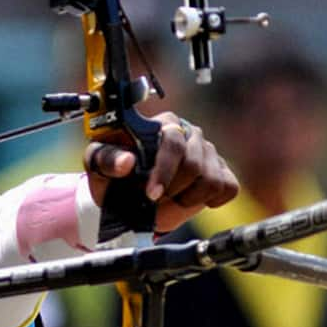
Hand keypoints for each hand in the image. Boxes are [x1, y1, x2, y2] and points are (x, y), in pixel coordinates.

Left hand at [84, 112, 238, 231]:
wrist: (124, 192)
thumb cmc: (112, 172)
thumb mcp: (98, 163)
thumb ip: (107, 159)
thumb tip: (127, 161)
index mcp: (162, 124)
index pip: (173, 142)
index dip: (164, 171)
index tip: (151, 194)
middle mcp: (189, 133)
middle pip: (194, 165)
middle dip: (173, 191)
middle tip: (155, 202)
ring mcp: (208, 152)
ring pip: (212, 180)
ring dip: (188, 199)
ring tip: (168, 202)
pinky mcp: (222, 170)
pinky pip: (228, 187)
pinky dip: (209, 201)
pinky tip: (189, 200)